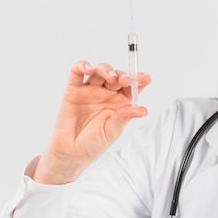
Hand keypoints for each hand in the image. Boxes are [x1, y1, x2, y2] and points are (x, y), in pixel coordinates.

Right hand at [32, 61, 150, 183]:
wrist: (71, 152)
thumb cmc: (94, 143)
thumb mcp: (112, 131)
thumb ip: (125, 117)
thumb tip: (143, 110)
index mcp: (120, 102)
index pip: (132, 87)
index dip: (139, 80)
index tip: (146, 78)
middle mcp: (107, 93)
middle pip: (117, 76)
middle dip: (122, 75)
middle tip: (125, 80)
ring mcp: (90, 90)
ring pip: (100, 71)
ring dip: (106, 70)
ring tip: (111, 77)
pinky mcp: (73, 89)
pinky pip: (77, 72)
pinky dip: (82, 66)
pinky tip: (88, 68)